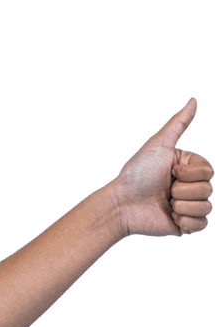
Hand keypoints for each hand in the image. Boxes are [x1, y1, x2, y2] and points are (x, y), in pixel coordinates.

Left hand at [107, 98, 212, 237]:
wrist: (121, 204)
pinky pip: (202, 225)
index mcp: (188, 168)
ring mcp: (189, 206)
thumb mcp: (158, 145)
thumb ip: (178, 124)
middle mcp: (190, 186)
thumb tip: (194, 100)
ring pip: (206, 207)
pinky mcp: (185, 226)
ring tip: (164, 203)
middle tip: (164, 189)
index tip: (170, 171)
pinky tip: (170, 217)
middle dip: (182, 190)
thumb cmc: (136, 173)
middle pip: (208, 189)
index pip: (209, 171)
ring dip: (181, 205)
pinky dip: (185, 221)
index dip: (190, 173)